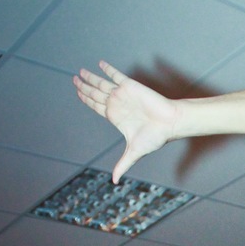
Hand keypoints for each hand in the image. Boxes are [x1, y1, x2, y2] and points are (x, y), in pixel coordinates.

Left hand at [73, 61, 177, 181]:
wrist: (169, 123)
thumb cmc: (155, 137)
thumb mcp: (134, 152)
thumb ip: (122, 164)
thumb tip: (114, 181)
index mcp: (115, 117)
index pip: (96, 107)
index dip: (86, 100)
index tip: (78, 93)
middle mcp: (117, 104)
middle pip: (95, 94)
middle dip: (84, 87)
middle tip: (75, 80)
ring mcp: (122, 94)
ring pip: (102, 84)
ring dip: (91, 78)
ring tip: (81, 73)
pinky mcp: (130, 86)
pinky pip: (116, 75)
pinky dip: (107, 69)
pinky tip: (99, 64)